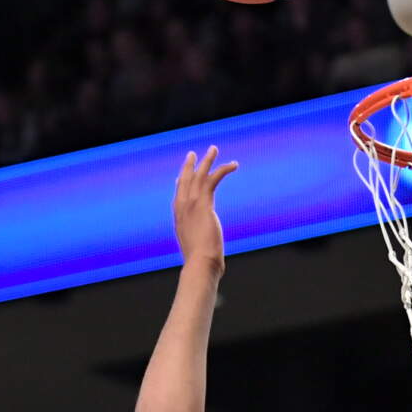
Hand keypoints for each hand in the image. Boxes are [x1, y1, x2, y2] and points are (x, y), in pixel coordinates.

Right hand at [172, 146, 238, 268]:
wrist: (200, 263)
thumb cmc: (200, 263)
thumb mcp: (197, 251)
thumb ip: (200, 247)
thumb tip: (207, 258)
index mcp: (179, 219)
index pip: (178, 195)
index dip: (181, 183)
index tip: (182, 175)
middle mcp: (181, 208)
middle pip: (184, 180)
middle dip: (190, 166)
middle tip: (193, 154)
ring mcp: (191, 204)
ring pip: (198, 175)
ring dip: (207, 160)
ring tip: (214, 148)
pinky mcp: (203, 203)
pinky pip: (213, 179)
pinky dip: (223, 170)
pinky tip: (233, 165)